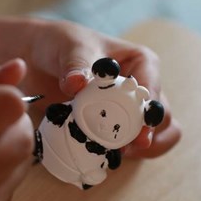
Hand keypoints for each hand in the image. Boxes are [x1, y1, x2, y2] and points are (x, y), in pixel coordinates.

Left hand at [23, 20, 180, 157]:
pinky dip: (126, 154)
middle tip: (126, 148)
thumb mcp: (69, 48)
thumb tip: (77, 83)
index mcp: (141, 63)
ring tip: (120, 153)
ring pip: (156, 134)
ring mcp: (132, 109)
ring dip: (144, 148)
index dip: (149, 111)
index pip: (152, 89)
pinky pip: (133, 146)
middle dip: (147, 134)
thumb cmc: (61, 44)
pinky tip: (108, 155)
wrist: (38, 60)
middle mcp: (143, 87)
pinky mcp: (116, 127)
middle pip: (161, 116)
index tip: (139, 130)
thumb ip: (75, 65)